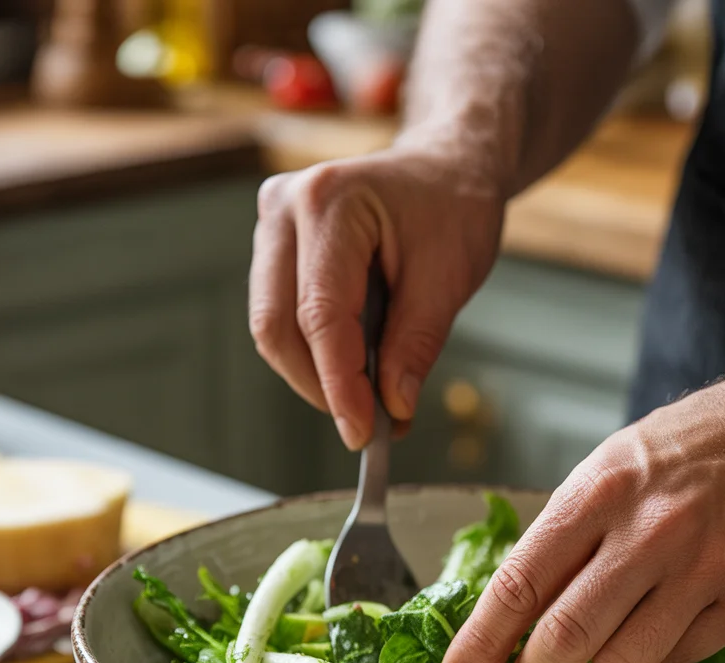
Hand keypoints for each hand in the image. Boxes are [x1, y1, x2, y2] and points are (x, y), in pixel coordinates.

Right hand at [249, 145, 503, 449]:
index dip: (339, 383)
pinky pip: (280, 316)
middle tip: (366, 424)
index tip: (362, 433)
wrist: (445, 167)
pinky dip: (315, 354)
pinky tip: (354, 368)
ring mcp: (272, 225)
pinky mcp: (275, 248)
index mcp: (330, 201)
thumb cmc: (452, 206)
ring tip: (369, 397)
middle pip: (276, 325)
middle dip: (320, 385)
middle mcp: (285, 206)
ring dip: (315, 374)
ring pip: (272, 326)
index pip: (321, 314)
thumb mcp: (450, 276)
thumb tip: (391, 406)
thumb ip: (416, 344)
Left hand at [439, 371, 724, 662]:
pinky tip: (677, 605)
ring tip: (621, 621)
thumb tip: (508, 621)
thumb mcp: (605, 473)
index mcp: (598, 493)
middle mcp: (652, 531)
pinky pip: (678, 658)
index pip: (521, 582)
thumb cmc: (680, 456)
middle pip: (567, 637)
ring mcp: (705, 568)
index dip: (480, 642)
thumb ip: (560, 543)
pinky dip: (662, 647)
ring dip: (605, 661)